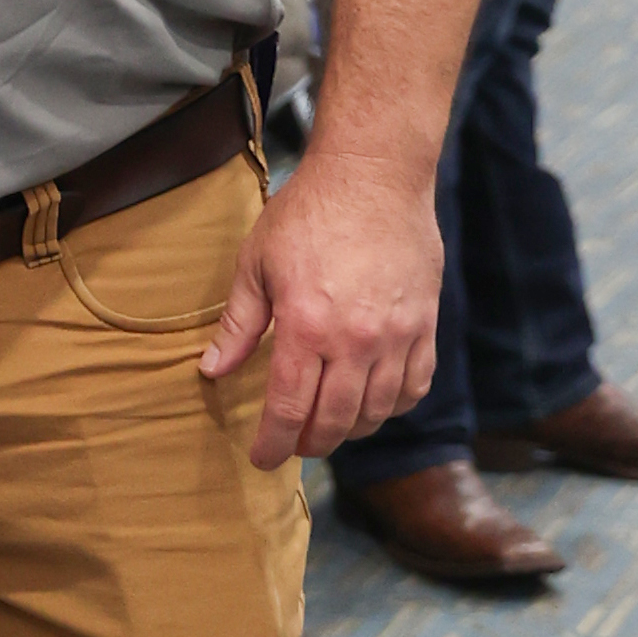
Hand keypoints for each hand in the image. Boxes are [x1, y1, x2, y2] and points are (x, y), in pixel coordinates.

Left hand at [200, 143, 441, 466]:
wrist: (374, 178)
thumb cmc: (306, 215)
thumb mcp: (255, 265)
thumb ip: (238, 325)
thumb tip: (212, 371)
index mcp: (306, 326)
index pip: (288, 407)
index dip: (273, 441)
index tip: (262, 459)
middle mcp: (355, 340)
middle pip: (335, 420)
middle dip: (310, 443)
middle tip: (293, 448)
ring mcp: (397, 335)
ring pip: (377, 410)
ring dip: (350, 430)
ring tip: (328, 428)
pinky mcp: (425, 325)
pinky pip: (415, 385)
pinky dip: (394, 406)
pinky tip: (374, 404)